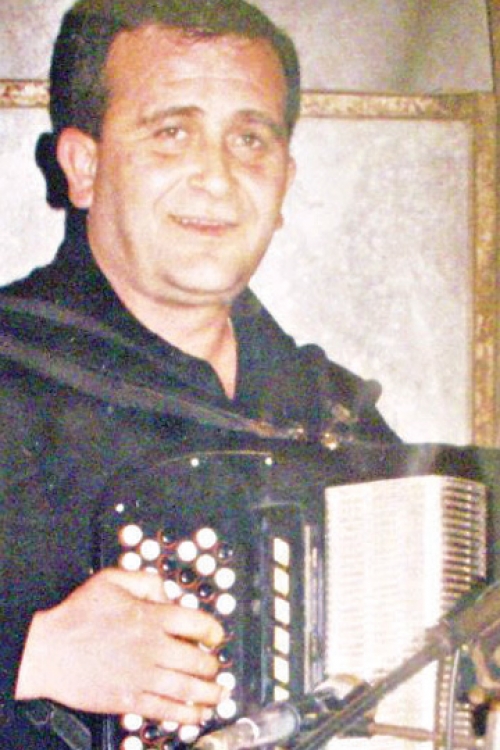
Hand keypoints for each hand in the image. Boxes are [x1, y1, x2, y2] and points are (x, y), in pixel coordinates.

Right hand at [16, 568, 225, 724]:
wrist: (48, 650)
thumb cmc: (78, 614)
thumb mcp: (112, 580)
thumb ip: (146, 581)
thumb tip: (167, 593)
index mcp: (150, 617)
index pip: (196, 623)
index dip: (212, 630)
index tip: (215, 635)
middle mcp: (152, 648)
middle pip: (197, 659)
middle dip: (211, 665)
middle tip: (214, 666)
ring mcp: (142, 676)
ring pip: (187, 688)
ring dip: (208, 693)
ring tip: (217, 694)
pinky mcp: (130, 699)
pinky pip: (166, 710)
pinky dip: (186, 715)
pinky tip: (196, 715)